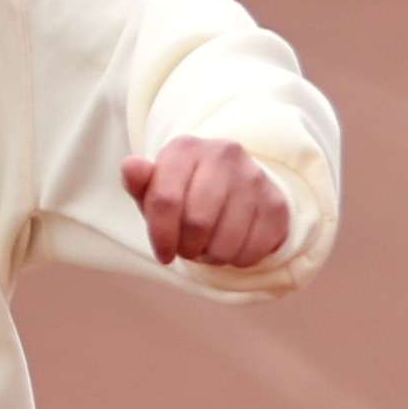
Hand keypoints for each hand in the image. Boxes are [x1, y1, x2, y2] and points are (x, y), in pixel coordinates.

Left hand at [124, 138, 290, 269]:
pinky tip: (232, 244)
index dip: (161, 237)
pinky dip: (237, 259)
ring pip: (225, 243)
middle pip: (197, 223)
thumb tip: (131, 167)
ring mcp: (254, 177)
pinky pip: (251, 251)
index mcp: (185, 148)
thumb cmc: (184, 193)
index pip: (165, 200)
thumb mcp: (156, 189)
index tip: (163, 254)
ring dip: (212, 257)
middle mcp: (223, 154)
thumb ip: (139, 183)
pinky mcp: (276, 203)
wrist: (235, 186)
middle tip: (188, 249)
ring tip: (209, 245)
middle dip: (187, 248)